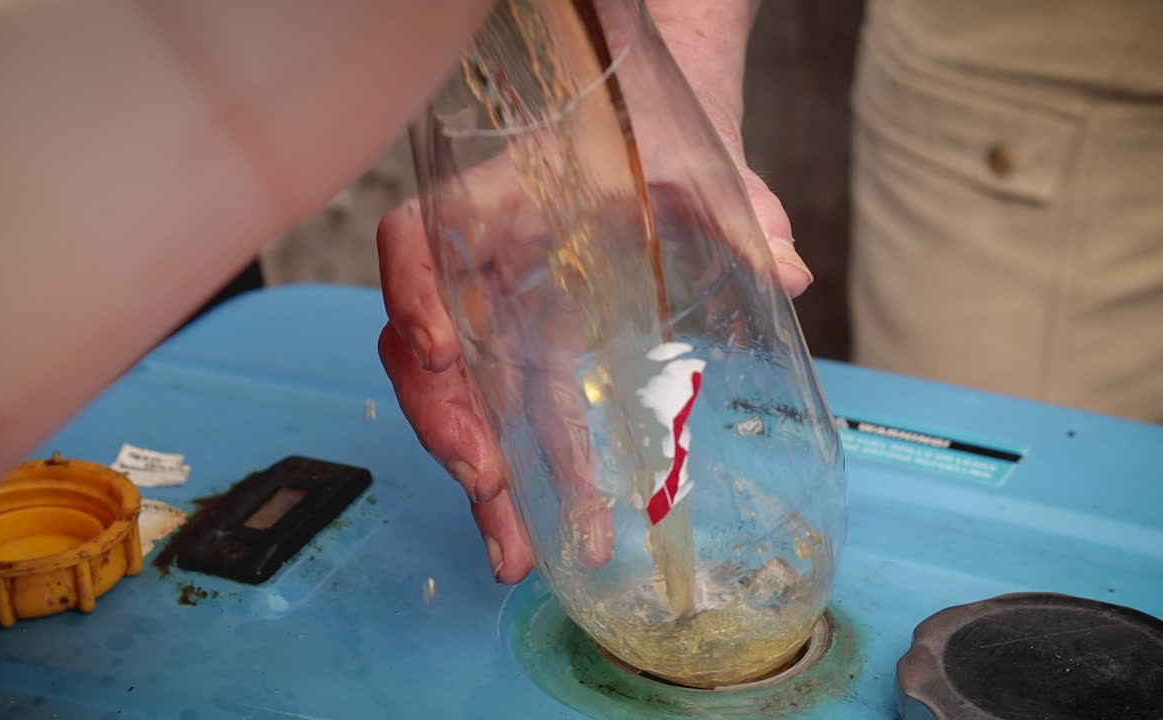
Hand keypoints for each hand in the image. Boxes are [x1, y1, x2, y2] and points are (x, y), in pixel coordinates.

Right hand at [378, 1, 807, 583]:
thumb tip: (791, 272)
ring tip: (517, 551)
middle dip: (448, 421)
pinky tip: (551, 529)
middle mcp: (482, 263)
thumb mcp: (705, 167)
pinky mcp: (533, 350)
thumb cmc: (660, 138)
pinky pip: (511, 414)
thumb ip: (742, 212)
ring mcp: (503, 312)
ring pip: (462, 398)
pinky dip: (527, 473)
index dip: (410, 290)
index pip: (419, 235)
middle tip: (488, 488)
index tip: (434, 350)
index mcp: (501, 200)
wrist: (653, 136)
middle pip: (426, 345)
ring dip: (481, 473)